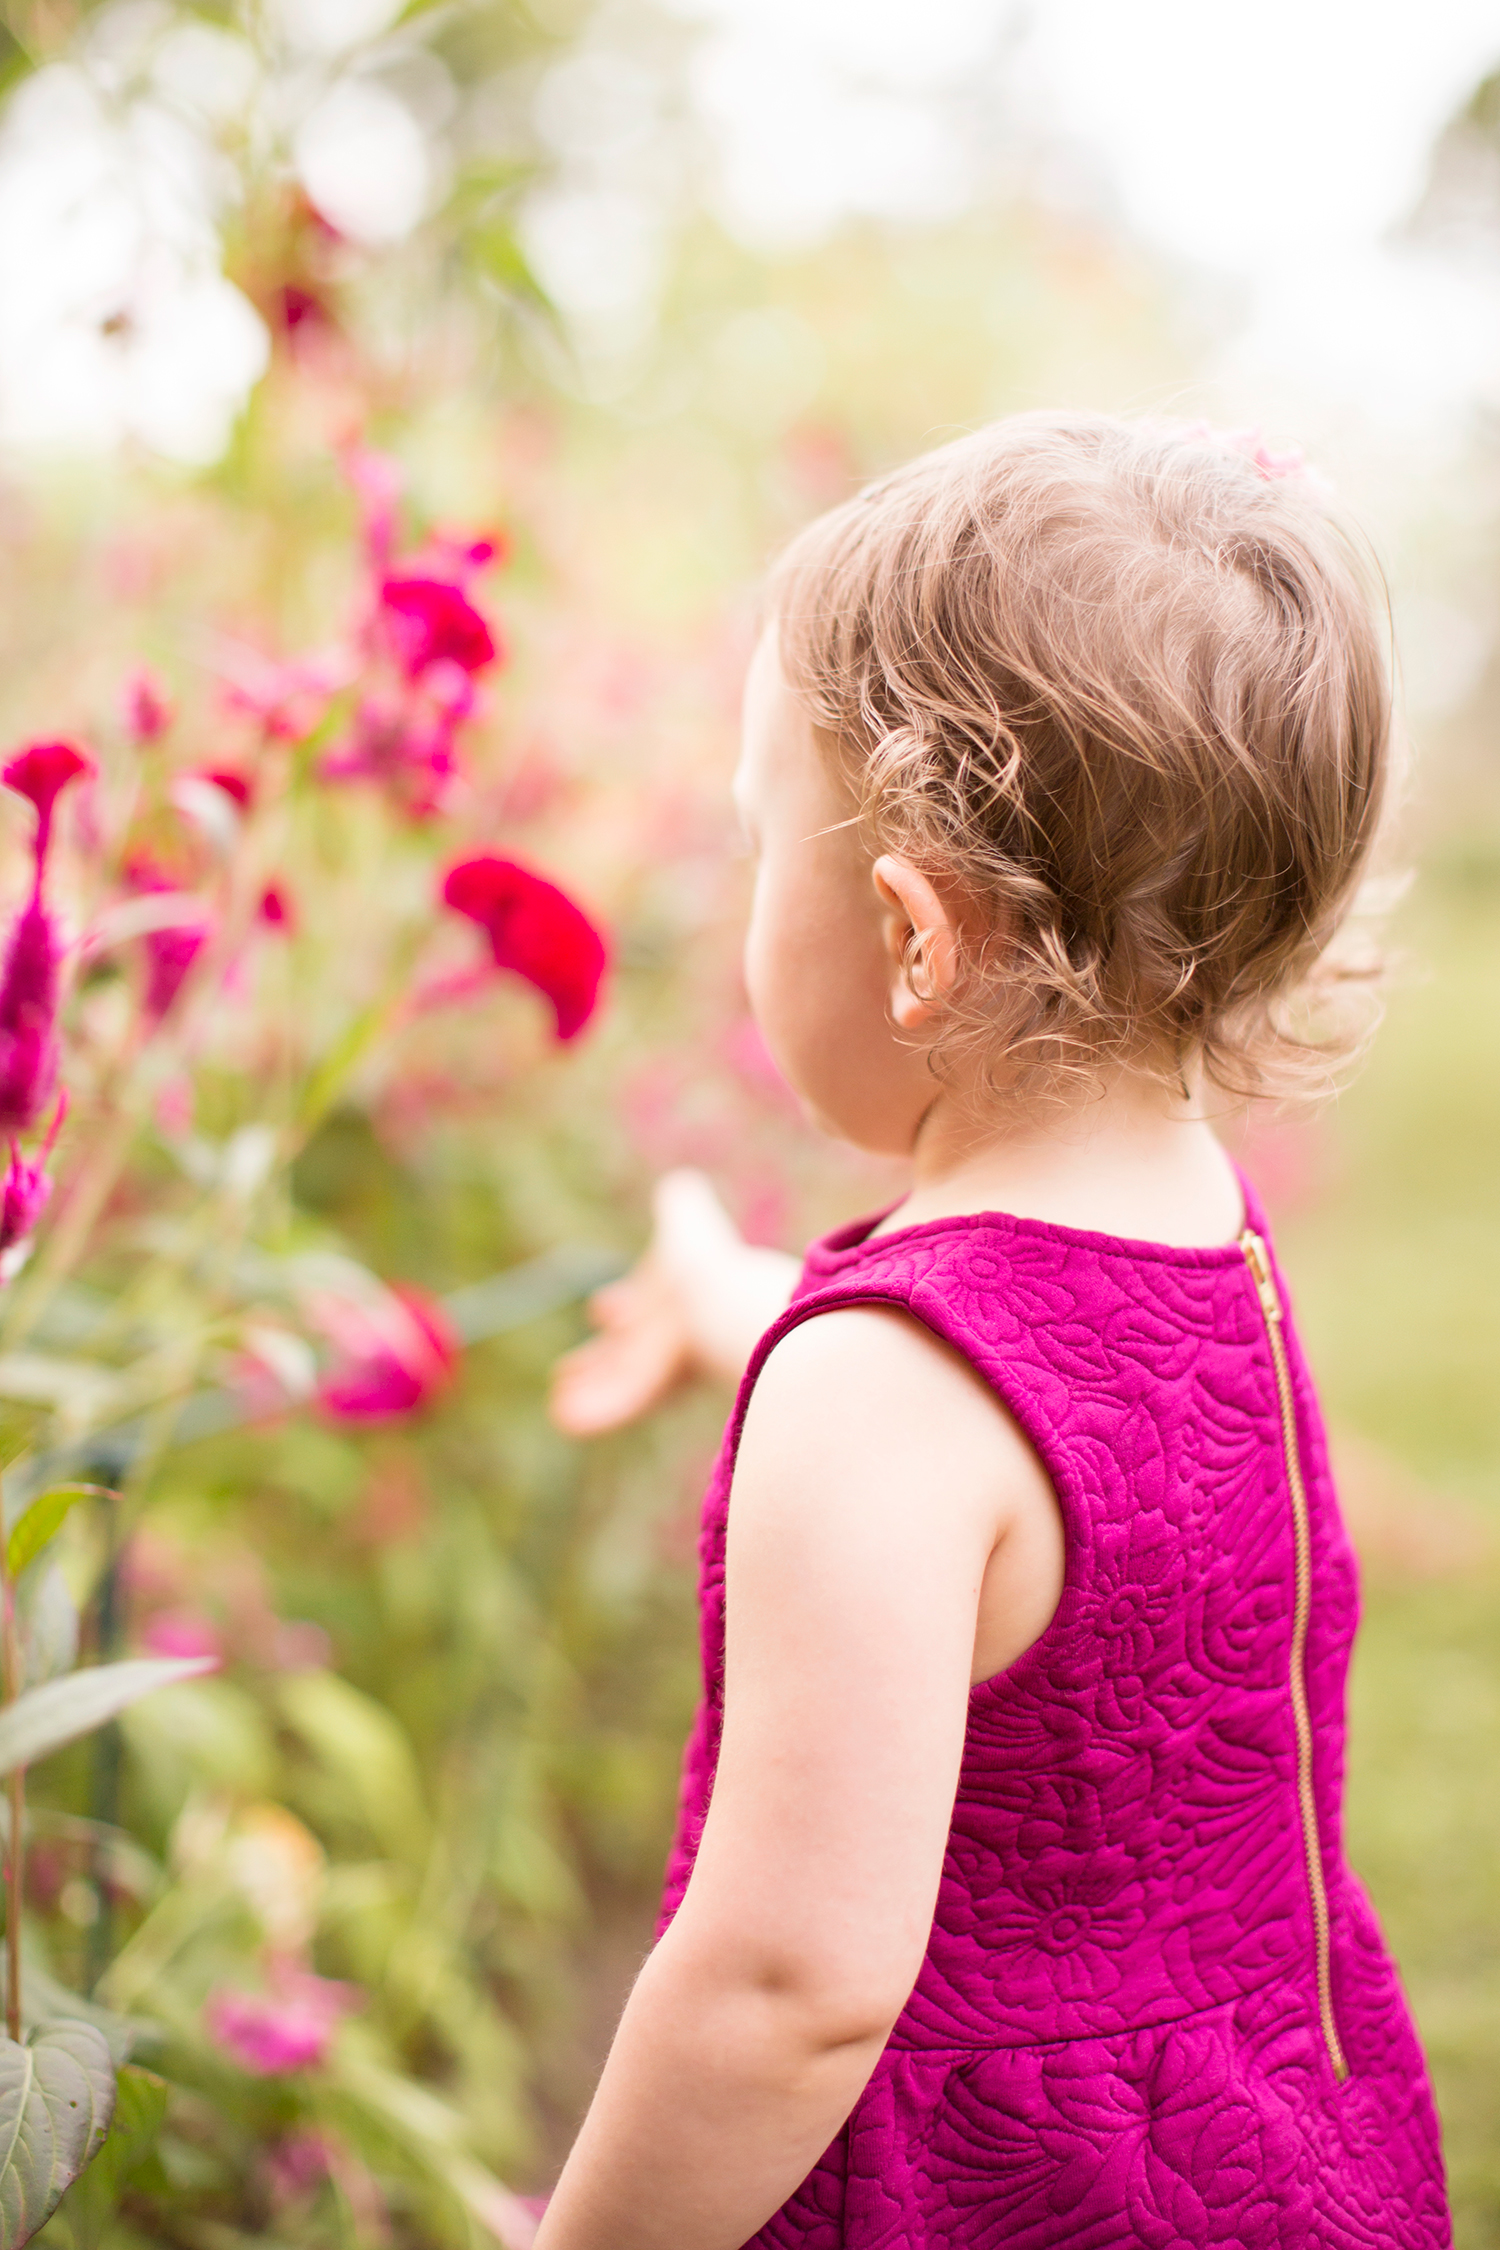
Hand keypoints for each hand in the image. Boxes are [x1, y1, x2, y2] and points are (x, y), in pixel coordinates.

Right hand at [549, 1170, 798, 1437]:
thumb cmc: (719, 1271)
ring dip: (593, 1394)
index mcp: (692, 1301)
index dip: (629, 1308)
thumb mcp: (692, 1232)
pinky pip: (624, 1401)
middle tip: (567, 1372)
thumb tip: (679, 1185)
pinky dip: (598, 1410)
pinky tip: (567, 1420)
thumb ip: (683, 1210)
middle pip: (635, 1354)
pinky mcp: (658, 1392)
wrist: (739, 1317)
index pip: (655, 1306)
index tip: (600, 1308)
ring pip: (627, 1383)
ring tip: (562, 1410)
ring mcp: (672, 1368)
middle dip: (602, 1361)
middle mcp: (684, 1338)